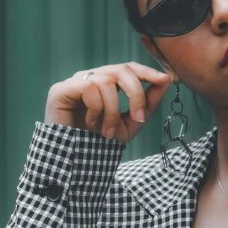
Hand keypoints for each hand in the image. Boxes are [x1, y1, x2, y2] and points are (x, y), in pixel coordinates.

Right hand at [44, 62, 171, 144]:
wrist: (76, 159)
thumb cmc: (101, 140)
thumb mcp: (131, 123)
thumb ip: (148, 102)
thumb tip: (166, 80)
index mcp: (107, 82)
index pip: (129, 68)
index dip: (147, 71)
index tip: (164, 79)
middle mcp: (91, 77)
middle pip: (122, 69)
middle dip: (136, 94)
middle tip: (139, 119)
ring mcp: (75, 81)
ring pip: (107, 82)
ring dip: (113, 111)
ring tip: (106, 132)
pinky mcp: (61, 89)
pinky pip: (89, 87)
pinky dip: (96, 109)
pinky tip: (89, 124)